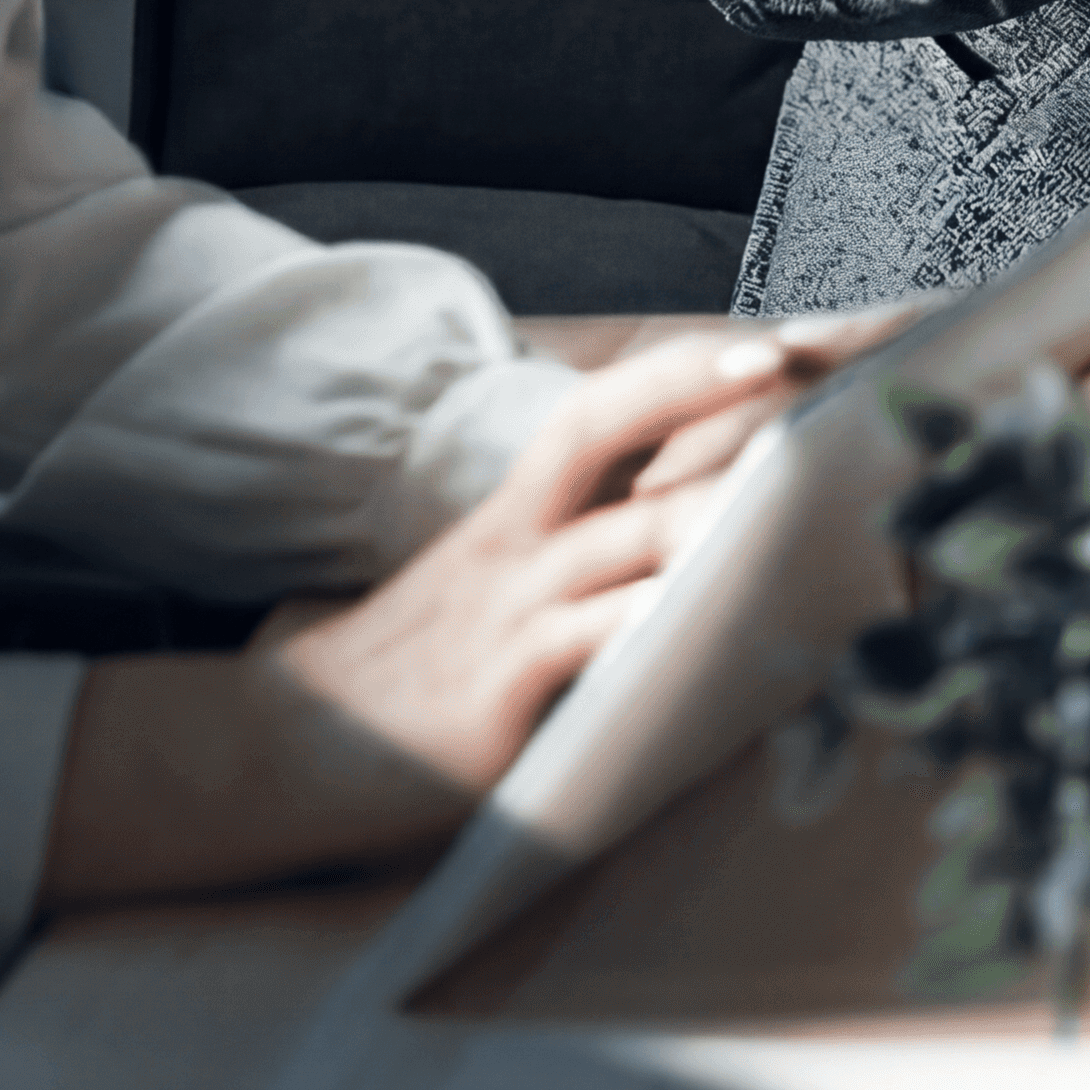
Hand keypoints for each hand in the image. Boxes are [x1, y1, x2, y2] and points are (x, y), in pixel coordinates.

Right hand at [39, 328, 841, 909]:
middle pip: (613, 424)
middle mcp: (521, 539)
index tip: (789, 335)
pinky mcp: (494, 691)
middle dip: (715, 389)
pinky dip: (635, 626)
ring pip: (620, 532)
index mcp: (525, 509)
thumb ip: (588, 554)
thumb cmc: (414, 671)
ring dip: (712, 509)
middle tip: (816, 362)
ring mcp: (508, 609)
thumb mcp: (503, 589)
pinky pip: (573, 642)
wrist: (273, 754)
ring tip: (804, 483)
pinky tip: (700, 616)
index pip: (615, 405)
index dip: (694, 362)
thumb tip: (708, 530)